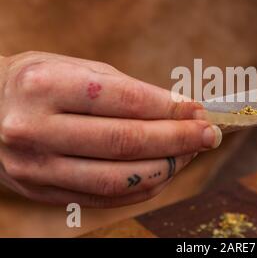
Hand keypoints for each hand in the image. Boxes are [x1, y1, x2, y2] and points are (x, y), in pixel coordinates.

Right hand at [0, 52, 221, 206]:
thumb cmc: (41, 82)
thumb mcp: (78, 70)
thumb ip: (129, 90)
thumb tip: (181, 109)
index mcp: (45, 86)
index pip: (126, 101)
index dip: (171, 108)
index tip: (199, 110)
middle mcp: (36, 129)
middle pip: (125, 143)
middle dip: (178, 139)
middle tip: (209, 134)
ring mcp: (36, 167)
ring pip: (119, 179)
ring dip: (167, 167)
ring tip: (190, 153)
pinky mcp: (42, 192)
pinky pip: (105, 198)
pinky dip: (144, 188)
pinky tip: (165, 171)